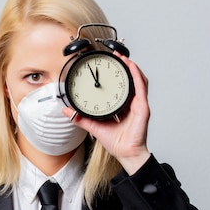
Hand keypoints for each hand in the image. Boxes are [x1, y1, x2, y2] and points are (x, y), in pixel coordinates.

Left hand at [62, 54, 150, 174]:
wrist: (126, 154)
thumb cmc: (117, 142)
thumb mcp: (94, 126)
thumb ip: (81, 118)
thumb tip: (66, 110)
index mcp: (123, 106)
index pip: (121, 86)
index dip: (116, 74)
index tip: (107, 63)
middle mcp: (132, 103)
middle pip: (130, 79)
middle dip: (124, 66)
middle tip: (115, 55)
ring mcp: (139, 105)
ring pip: (138, 80)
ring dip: (131, 67)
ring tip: (123, 57)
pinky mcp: (143, 108)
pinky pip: (141, 88)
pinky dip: (136, 76)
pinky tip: (131, 67)